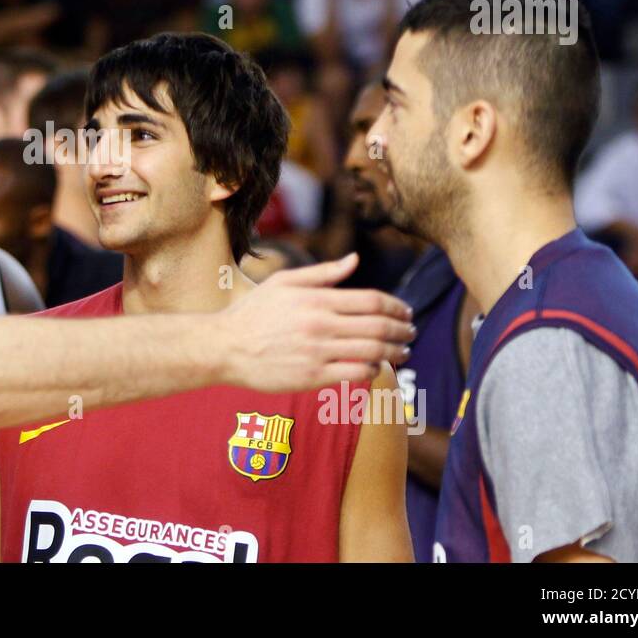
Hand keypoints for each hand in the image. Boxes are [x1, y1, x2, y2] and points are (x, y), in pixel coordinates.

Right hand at [221, 253, 413, 390]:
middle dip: (403, 331)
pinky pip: (354, 374)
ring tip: (402, 353)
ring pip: (372, 352)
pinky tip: (376, 368)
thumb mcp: (284, 282)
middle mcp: (320, 325)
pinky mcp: (312, 377)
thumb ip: (323, 273)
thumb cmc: (254, 312)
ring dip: (395, 353)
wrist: (226, 347)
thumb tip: (355, 260)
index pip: (372, 301)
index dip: (397, 307)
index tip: (407, 313)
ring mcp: (317, 352)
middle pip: (379, 328)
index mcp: (317, 299)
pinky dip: (373, 371)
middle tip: (411, 333)